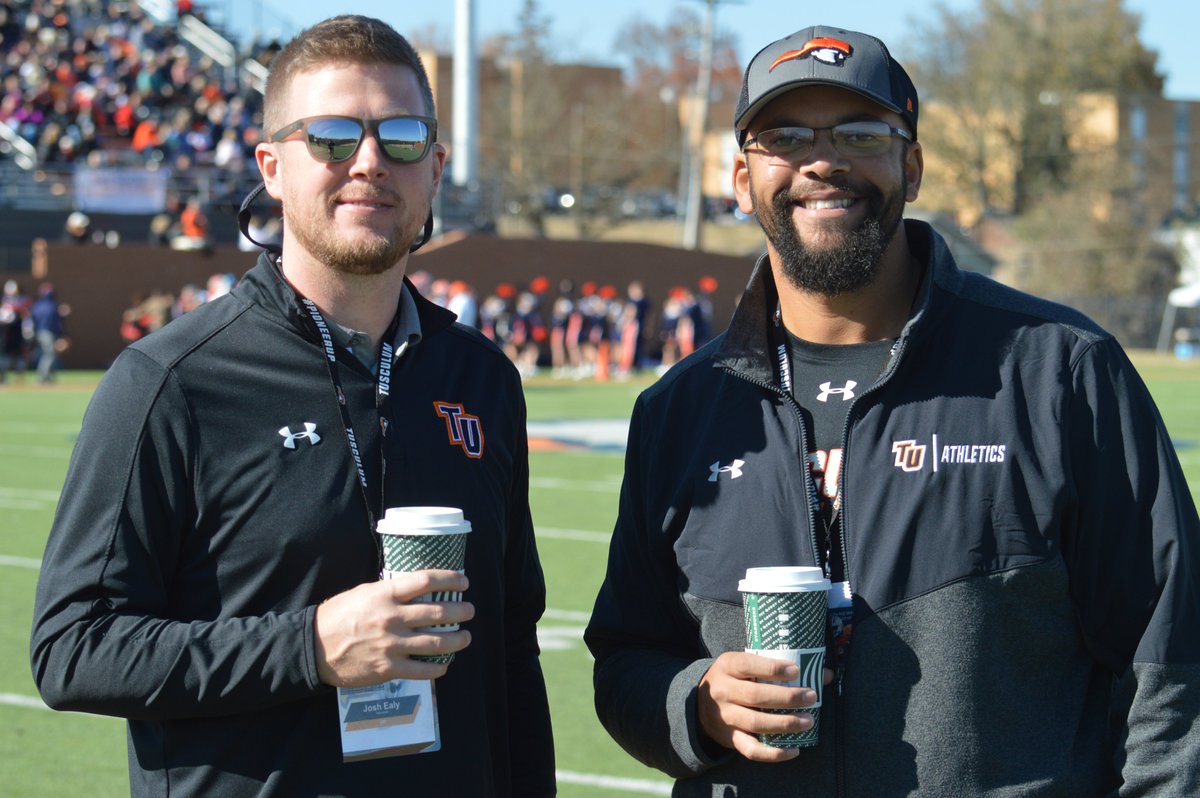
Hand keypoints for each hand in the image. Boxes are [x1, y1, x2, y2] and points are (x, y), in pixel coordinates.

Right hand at [313, 570, 474, 686]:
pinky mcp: (388, 669)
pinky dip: (439, 667)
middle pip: (438, 612)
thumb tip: (416, 588)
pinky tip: (445, 664)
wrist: (314, 648)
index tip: (463, 582)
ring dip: (458, 639)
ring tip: (465, 636)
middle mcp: (391, 618)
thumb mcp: (362, 593)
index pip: (426, 581)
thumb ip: (389, 592)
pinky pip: (423, 670)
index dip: (450, 580)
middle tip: (470, 610)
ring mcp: (391, 645)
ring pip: (437, 642)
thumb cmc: (338, 616)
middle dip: (461, 611)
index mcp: (384, 595)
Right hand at [697, 651, 832, 761]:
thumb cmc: (734, 679)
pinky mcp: (730, 738)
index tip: (796, 671)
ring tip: (808, 721)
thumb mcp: (746, 665)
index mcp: (727, 666)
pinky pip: (751, 749)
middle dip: (786, 697)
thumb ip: (779, 668)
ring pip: (755, 723)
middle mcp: (722, 691)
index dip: (773, 669)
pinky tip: (794, 749)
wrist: (700, 704)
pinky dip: (773, 753)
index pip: (748, 665)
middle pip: (755, 696)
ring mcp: (725, 716)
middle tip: (811, 696)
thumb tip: (825, 674)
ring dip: (785, 723)